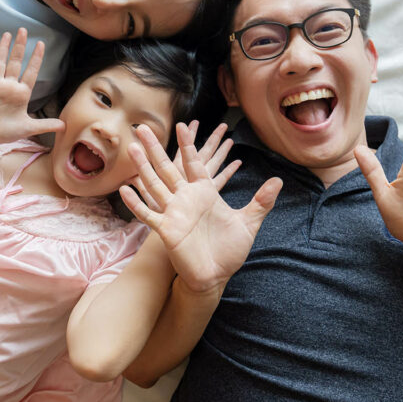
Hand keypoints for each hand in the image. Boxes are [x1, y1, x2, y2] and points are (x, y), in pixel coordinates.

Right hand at [0, 28, 62, 145]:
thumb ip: (45, 125)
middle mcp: (9, 85)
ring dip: (2, 49)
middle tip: (24, 30)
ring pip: (0, 63)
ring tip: (7, 34)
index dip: (36, 59)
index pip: (31, 72)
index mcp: (21, 93)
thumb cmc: (7, 131)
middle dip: (20, 47)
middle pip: (16, 62)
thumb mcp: (28, 127)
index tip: (41, 44)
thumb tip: (65, 126)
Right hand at [120, 123, 282, 292]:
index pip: (194, 163)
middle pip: (167, 168)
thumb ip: (261, 202)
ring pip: (154, 185)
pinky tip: (124, 189)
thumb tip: (278, 181)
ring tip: (132, 149)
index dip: (189, 145)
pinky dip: (136, 203)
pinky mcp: (166, 230)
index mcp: (204, 193)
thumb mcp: (248, 222)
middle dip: (155, 148)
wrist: (215, 276)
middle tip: (143, 128)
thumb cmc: (229, 250)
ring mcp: (174, 213)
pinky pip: (148, 214)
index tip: (184, 126)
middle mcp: (186, 199)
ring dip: (142, 167)